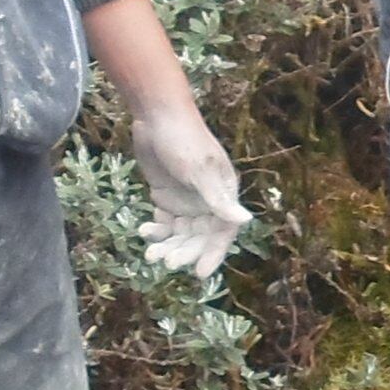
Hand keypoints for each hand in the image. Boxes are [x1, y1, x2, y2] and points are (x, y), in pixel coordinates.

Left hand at [133, 99, 248, 285]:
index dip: (213, 254)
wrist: (156, 115)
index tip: (199, 274)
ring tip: (150, 254)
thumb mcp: (199, 170)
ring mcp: (186, 200)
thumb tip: (245, 221)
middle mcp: (207, 201)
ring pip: (180, 234)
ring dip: (167, 245)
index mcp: (223, 194)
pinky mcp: (166, 196)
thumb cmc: (183, 139)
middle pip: (199, 237)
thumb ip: (218, 199)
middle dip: (184, 252)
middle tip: (166, 262)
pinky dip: (155, 231)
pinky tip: (144, 232)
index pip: (223, 232)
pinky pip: (163, 223)